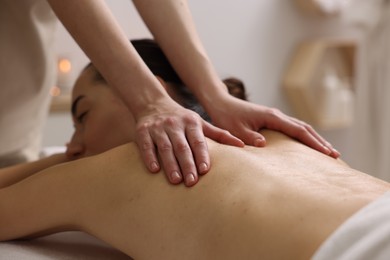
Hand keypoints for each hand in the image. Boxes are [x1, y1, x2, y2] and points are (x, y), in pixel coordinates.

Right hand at [135, 99, 243, 186]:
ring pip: (165, 147)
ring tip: (176, 180)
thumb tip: (242, 145)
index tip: (205, 170)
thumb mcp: (200, 123)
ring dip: (170, 164)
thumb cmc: (182, 118)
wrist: (153, 103)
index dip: (202, 155)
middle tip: (191, 182)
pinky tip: (154, 170)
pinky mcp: (142, 131)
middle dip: (187, 164)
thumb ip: (220, 135)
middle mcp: (174, 124)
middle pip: (182, 146)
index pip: (198, 141)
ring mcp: (158, 128)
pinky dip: (149, 157)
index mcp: (191, 122)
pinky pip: (145, 145)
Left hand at [208, 95, 339, 157]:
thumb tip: (264, 144)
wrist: (221, 103)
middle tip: (336, 155)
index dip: (313, 142)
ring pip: (301, 127)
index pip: (298, 130)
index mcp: (272, 117)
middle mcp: (277, 115)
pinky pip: (293, 129)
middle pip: (305, 128)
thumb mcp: (235, 129)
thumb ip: (249, 137)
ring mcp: (275, 117)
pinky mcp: (272, 120)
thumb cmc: (227, 116)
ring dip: (315, 139)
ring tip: (328, 152)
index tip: (327, 153)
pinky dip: (304, 137)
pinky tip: (307, 145)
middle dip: (321, 142)